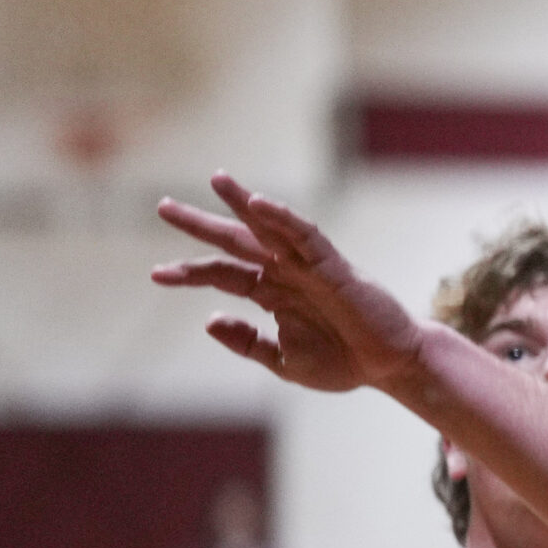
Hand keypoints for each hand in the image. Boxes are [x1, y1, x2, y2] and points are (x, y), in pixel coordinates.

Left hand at [153, 173, 424, 392]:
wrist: (390, 367)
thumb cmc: (344, 363)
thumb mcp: (285, 361)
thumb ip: (248, 342)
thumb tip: (209, 320)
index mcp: (273, 294)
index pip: (224, 275)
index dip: (191, 272)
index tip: (157, 273)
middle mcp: (286, 273)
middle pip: (236, 242)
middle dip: (200, 225)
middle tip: (163, 207)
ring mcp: (309, 266)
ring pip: (269, 228)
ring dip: (243, 203)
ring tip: (217, 180)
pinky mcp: (333, 266)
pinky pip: (306, 236)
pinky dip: (284, 219)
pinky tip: (260, 204)